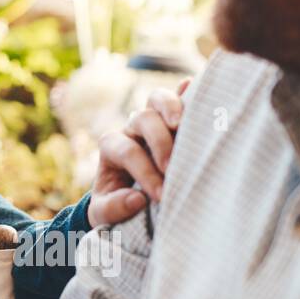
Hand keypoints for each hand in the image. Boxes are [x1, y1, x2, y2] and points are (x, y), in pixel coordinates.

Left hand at [87, 78, 189, 226]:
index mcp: (111, 147)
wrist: (122, 195)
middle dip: (159, 142)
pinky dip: (187, 91)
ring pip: (157, 100)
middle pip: (142, 119)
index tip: (161, 196)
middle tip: (171, 168)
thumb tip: (137, 199)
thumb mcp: (104, 213)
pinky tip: (195, 84)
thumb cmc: (115, 203)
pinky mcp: (172, 120)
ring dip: (172, 107)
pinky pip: (179, 98)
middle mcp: (131, 129)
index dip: (144, 172)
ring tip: (182, 124)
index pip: (128, 152)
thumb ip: (114, 208)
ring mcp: (152, 121)